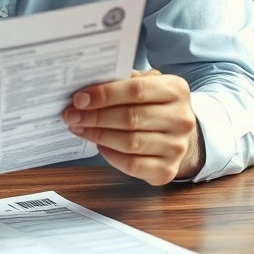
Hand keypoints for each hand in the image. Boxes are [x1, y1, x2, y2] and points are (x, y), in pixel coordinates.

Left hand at [62, 69, 204, 185]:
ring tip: (79, 128)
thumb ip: (121, 83)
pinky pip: (132, 165)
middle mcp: (181, 119)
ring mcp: (177, 147)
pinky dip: (110, 156)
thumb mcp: (144, 85)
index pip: (136, 90)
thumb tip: (85, 91)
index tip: (79, 99)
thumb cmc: (152, 105)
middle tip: (71, 115)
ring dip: (98, 135)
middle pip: (131, 118)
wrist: (177, 134)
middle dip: (95, 117)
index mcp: (176, 90)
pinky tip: (99, 146)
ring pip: (130, 143)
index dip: (104, 95)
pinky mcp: (168, 170)